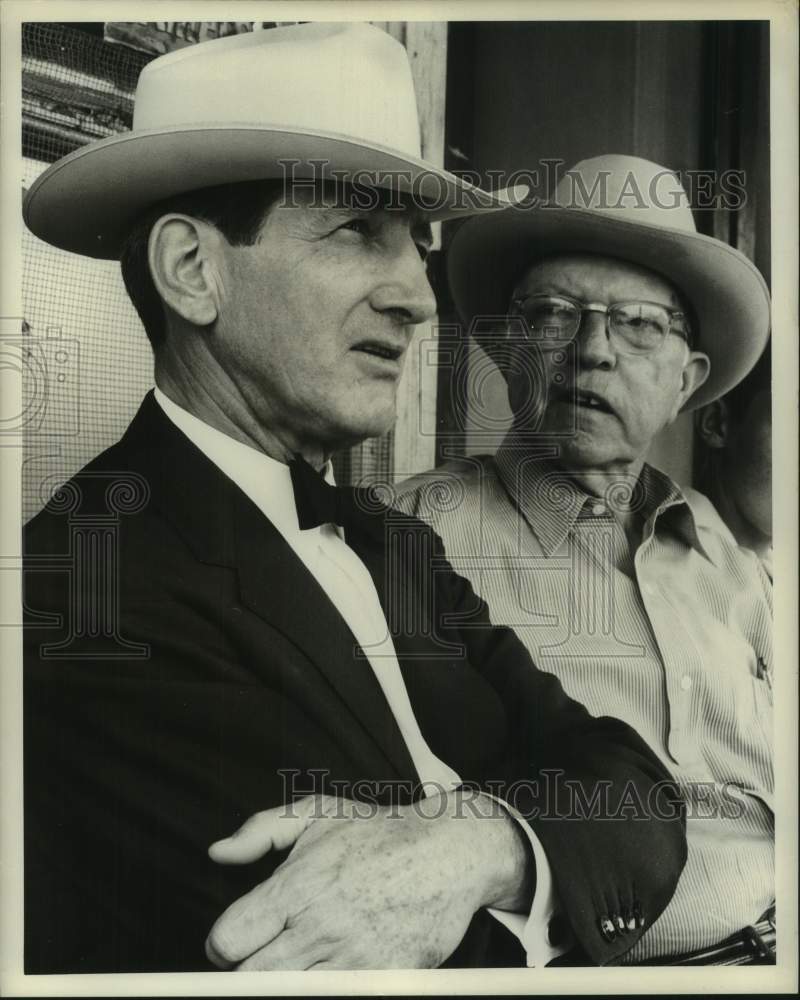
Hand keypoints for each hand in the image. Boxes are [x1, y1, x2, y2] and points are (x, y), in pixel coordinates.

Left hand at [205, 790, 532, 969]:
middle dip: (249, 969)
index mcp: (297, 885)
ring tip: (297, 960)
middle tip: (265, 953)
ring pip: (290, 994)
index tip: (236, 940)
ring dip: (286, 981)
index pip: (228, 939)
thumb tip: (217, 853)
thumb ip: (261, 830)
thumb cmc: (380, 832)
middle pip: (251, 979)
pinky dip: (324, 989)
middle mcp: (320, 926)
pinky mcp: (382, 980)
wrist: (450, 851)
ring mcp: (352, 957)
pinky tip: (325, 972)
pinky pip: (335, 999)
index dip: (222, 945)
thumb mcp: (318, 812)